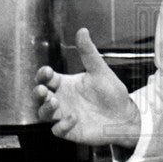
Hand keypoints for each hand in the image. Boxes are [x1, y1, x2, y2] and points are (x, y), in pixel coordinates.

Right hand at [34, 28, 140, 147]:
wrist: (124, 115)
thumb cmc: (112, 92)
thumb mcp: (100, 71)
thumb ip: (89, 53)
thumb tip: (82, 30)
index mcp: (66, 84)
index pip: (47, 78)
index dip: (43, 74)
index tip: (47, 71)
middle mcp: (62, 99)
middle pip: (40, 96)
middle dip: (38, 92)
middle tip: (43, 90)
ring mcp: (64, 115)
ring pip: (44, 113)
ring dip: (46, 108)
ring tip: (55, 102)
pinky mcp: (70, 130)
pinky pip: (58, 130)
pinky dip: (62, 125)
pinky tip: (73, 118)